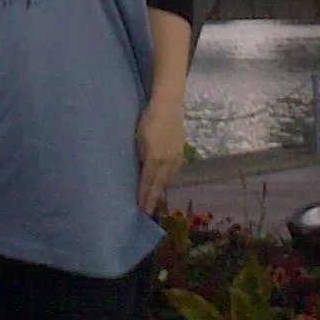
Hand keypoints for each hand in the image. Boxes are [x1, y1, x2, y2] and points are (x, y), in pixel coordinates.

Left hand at [135, 92, 184, 213]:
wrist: (168, 106)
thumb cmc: (148, 120)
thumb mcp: (138, 140)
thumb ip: (140, 158)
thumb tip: (140, 172)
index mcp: (154, 159)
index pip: (147, 184)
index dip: (144, 198)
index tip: (140, 210)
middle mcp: (167, 162)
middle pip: (159, 186)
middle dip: (153, 199)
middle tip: (147, 212)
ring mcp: (176, 158)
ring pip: (168, 180)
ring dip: (161, 191)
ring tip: (155, 202)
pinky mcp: (181, 153)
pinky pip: (174, 173)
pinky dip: (168, 181)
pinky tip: (164, 184)